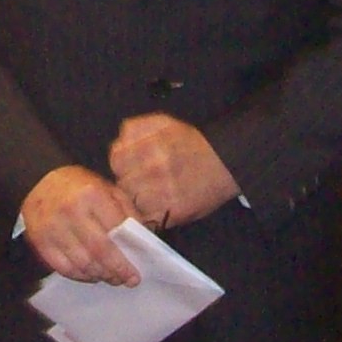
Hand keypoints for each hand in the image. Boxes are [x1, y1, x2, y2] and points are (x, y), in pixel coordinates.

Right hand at [21, 165, 139, 284]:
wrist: (39, 181)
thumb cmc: (80, 187)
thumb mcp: (108, 189)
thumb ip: (126, 212)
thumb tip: (141, 241)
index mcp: (92, 195)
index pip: (115, 232)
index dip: (127, 257)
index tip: (136, 273)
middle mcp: (71, 211)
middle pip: (99, 252)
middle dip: (116, 271)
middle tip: (126, 280)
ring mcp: (53, 227)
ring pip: (82, 263)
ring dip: (100, 275)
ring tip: (110, 277)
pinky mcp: (40, 241)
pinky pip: (64, 268)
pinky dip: (80, 276)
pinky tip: (90, 274)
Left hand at [108, 114, 239, 230]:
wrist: (225, 163)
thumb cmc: (191, 143)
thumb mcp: (163, 122)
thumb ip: (134, 127)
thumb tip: (118, 143)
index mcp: (150, 145)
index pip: (116, 161)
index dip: (123, 164)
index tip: (132, 166)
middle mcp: (155, 168)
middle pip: (123, 183)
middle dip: (130, 182)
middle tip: (143, 181)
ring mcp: (164, 193)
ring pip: (132, 202)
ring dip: (138, 200)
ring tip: (151, 193)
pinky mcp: (174, 213)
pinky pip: (147, 218)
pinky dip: (149, 214)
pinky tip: (158, 205)